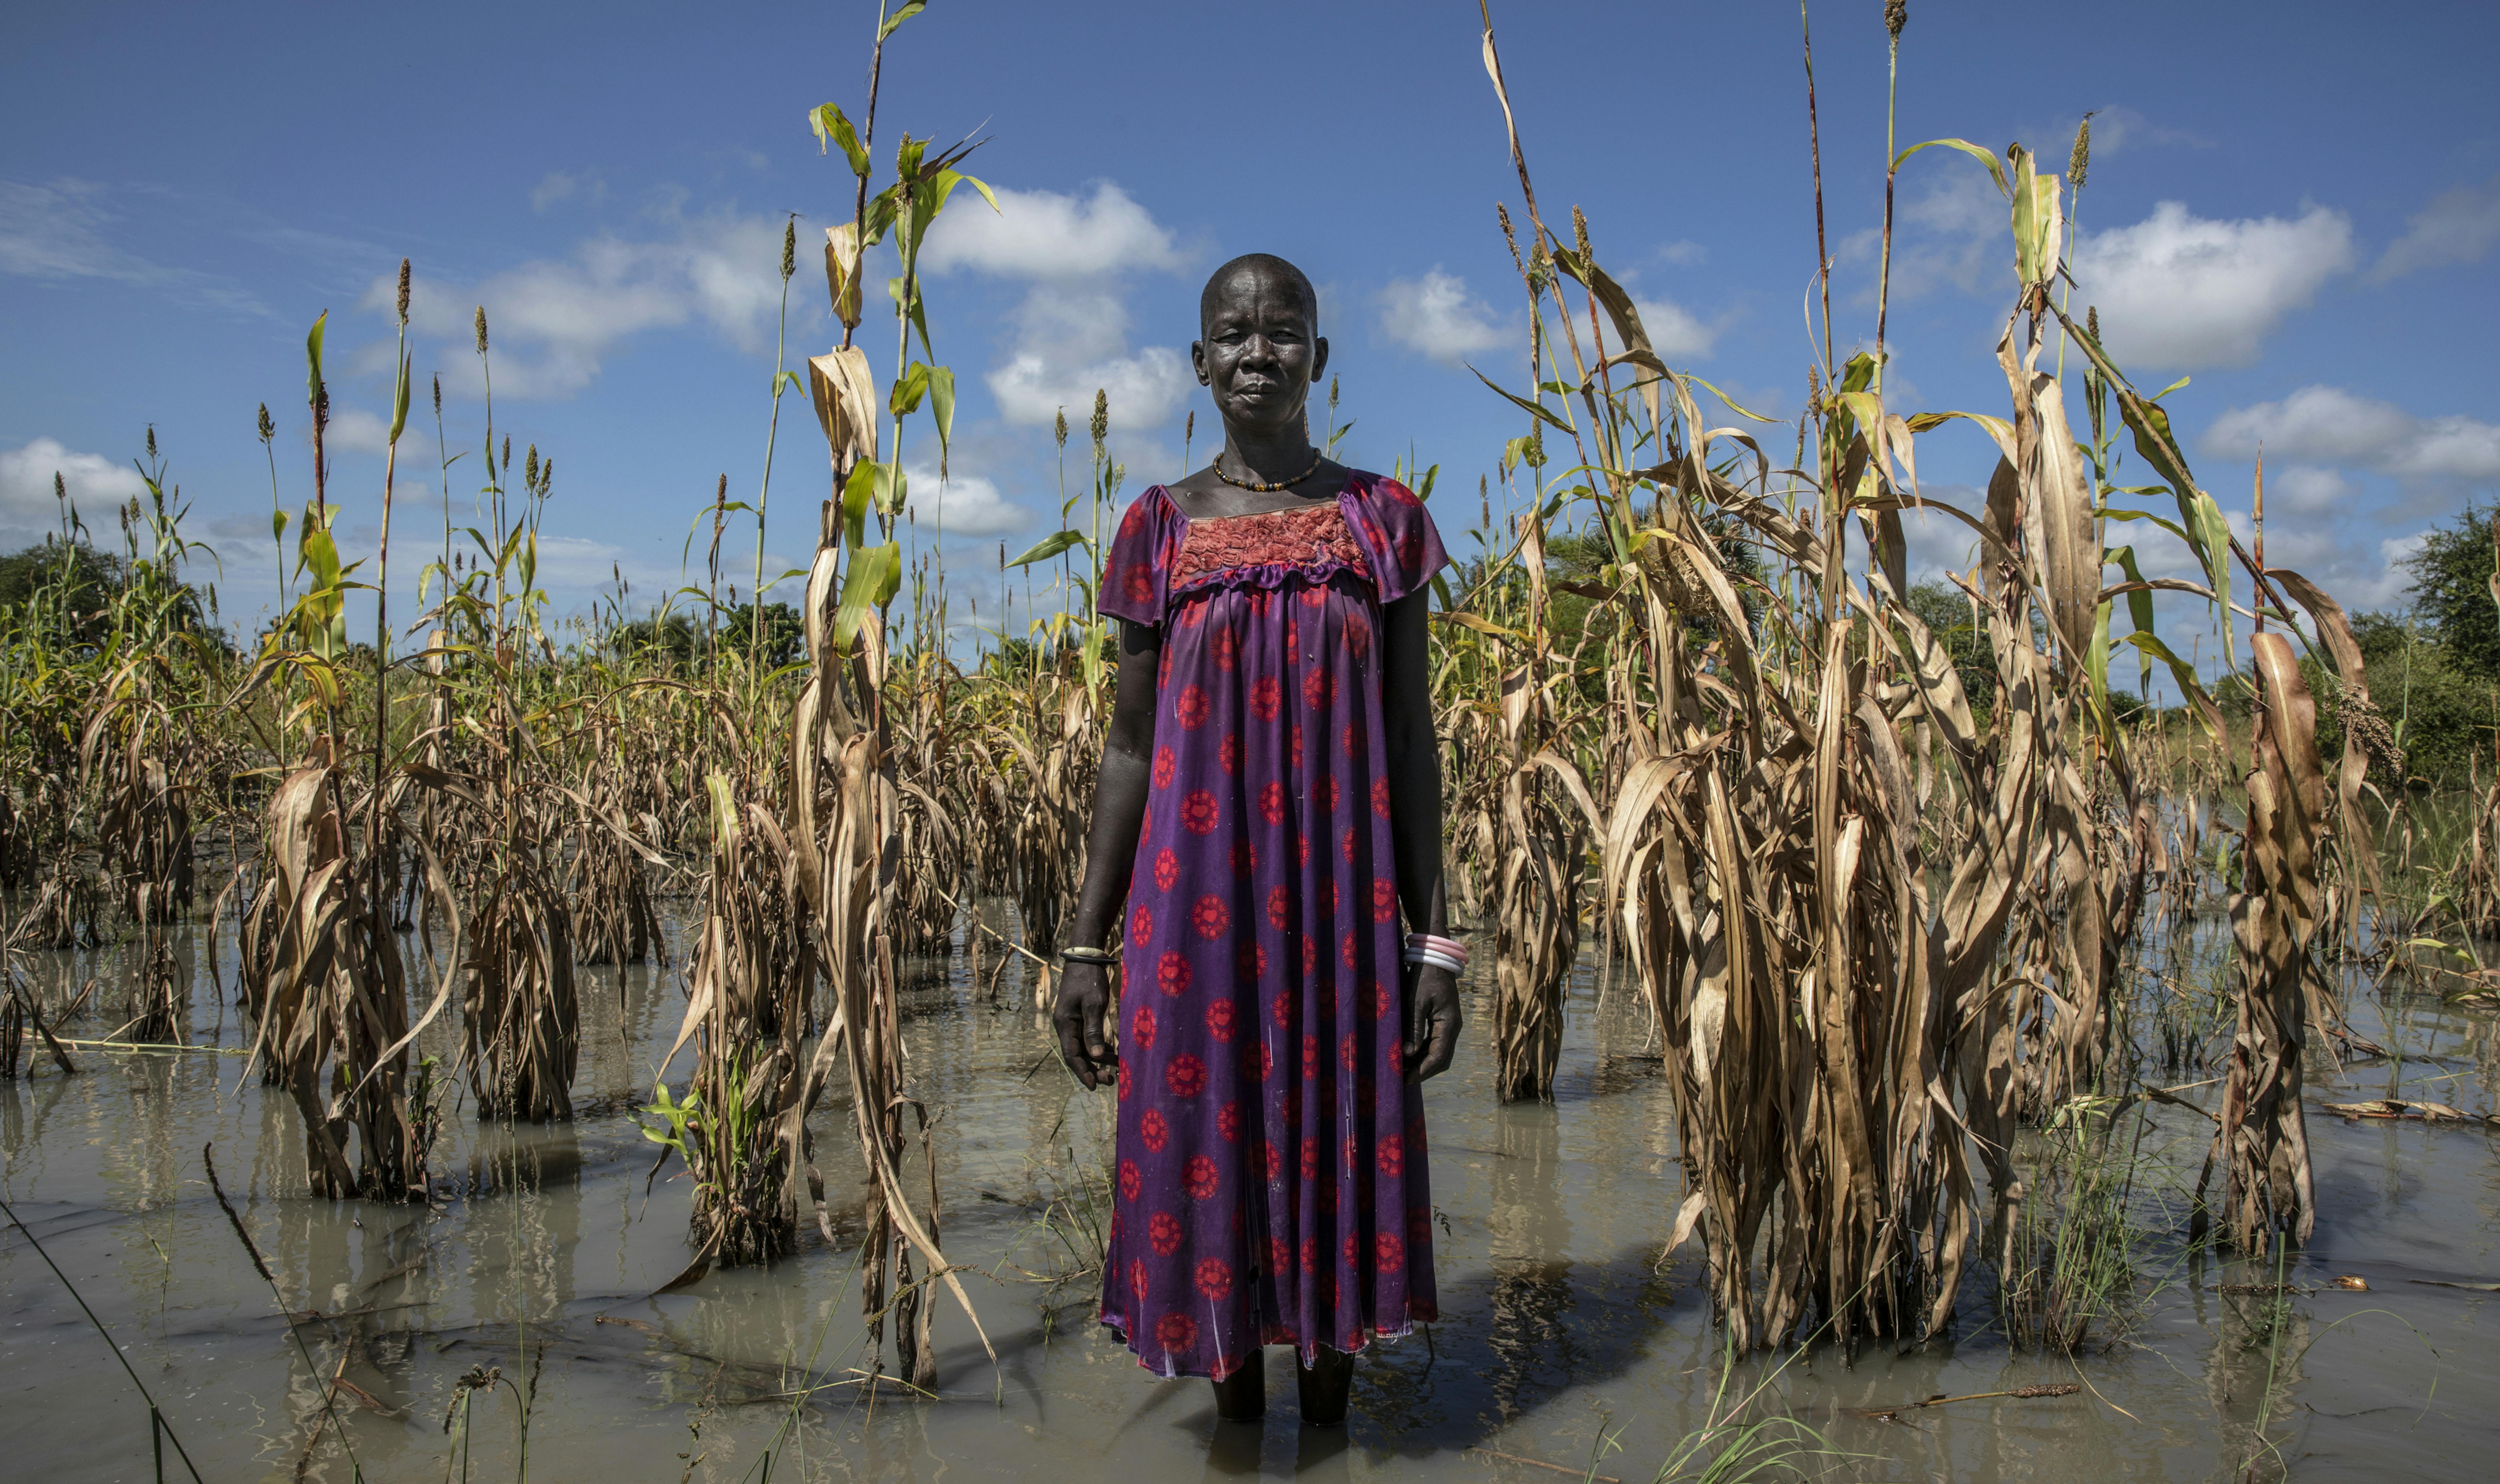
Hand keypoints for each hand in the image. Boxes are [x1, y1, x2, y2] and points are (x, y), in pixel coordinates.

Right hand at [1051, 959, 1118, 1088]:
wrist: (1085, 957)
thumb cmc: (1089, 978)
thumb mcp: (1093, 1004)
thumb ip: (1093, 1031)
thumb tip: (1095, 1057)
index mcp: (1065, 1024)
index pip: (1072, 1056)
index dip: (1083, 1072)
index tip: (1095, 1086)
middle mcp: (1066, 1025)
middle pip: (1078, 1054)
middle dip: (1093, 1069)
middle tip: (1111, 1081)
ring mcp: (1072, 1021)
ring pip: (1084, 1047)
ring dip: (1098, 1060)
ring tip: (1116, 1071)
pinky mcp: (1081, 1017)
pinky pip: (1088, 1038)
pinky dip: (1099, 1047)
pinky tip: (1112, 1053)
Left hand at [1401, 960, 1460, 1083]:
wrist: (1435, 957)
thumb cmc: (1424, 977)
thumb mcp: (1415, 1002)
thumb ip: (1414, 1028)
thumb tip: (1408, 1054)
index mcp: (1449, 1024)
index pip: (1438, 1057)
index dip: (1422, 1071)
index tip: (1406, 1080)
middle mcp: (1453, 1027)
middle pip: (1441, 1059)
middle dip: (1423, 1070)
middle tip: (1402, 1078)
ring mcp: (1450, 1024)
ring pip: (1439, 1052)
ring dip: (1422, 1062)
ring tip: (1402, 1069)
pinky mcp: (1443, 1020)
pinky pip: (1435, 1042)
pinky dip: (1423, 1051)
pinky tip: (1408, 1054)